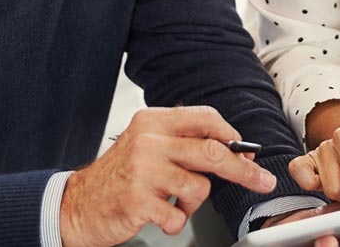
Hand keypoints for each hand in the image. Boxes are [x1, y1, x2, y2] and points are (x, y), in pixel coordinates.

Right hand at [59, 106, 276, 246]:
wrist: (77, 205)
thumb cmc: (118, 178)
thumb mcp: (147, 146)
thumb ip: (182, 143)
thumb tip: (232, 148)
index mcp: (153, 122)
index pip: (205, 118)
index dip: (232, 135)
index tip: (247, 152)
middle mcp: (148, 142)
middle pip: (214, 152)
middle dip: (244, 170)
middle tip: (261, 181)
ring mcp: (143, 171)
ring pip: (199, 187)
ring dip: (192, 203)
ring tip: (173, 202)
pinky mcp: (138, 201)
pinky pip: (179, 216)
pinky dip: (175, 222)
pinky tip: (160, 216)